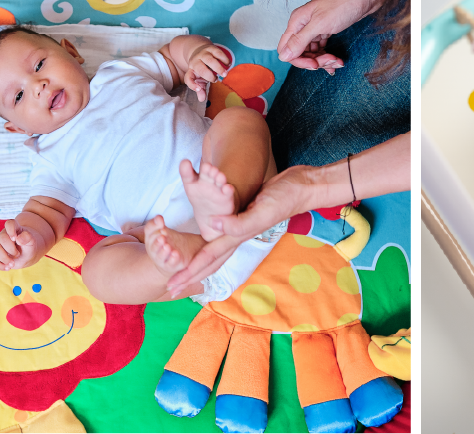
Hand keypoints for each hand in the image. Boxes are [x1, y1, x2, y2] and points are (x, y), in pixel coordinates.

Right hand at [0, 219, 38, 270]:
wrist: (26, 255)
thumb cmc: (29, 246)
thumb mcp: (32, 242)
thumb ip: (28, 238)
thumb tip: (19, 238)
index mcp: (14, 228)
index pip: (9, 223)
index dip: (11, 230)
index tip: (15, 238)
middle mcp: (4, 235)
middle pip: (2, 239)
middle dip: (10, 249)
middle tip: (18, 254)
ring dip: (4, 258)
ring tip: (13, 264)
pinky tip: (7, 268)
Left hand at [165, 165, 318, 297]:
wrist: (303, 186)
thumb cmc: (284, 198)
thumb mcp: (260, 211)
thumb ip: (237, 222)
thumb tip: (212, 226)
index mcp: (238, 236)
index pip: (208, 258)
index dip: (188, 272)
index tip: (171, 286)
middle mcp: (237, 234)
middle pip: (209, 259)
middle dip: (189, 273)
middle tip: (170, 287)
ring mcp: (241, 225)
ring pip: (214, 248)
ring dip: (198, 260)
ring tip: (184, 268)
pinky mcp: (243, 214)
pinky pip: (221, 232)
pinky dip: (210, 241)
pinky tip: (207, 241)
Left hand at [184, 44, 229, 101]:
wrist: (199, 51)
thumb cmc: (201, 69)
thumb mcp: (200, 80)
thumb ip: (201, 90)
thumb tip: (201, 99)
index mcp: (191, 71)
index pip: (188, 78)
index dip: (192, 85)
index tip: (199, 89)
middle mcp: (196, 62)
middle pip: (200, 69)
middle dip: (209, 75)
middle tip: (216, 80)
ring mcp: (203, 54)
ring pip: (210, 60)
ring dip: (219, 68)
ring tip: (225, 73)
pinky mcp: (211, 48)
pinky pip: (218, 53)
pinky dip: (224, 59)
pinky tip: (228, 64)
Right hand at [277, 0, 381, 72]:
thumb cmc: (342, 4)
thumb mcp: (319, 24)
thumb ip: (300, 40)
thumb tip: (283, 56)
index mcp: (297, 22)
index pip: (286, 49)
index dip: (299, 61)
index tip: (315, 65)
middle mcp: (303, 26)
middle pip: (300, 53)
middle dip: (315, 61)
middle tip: (331, 61)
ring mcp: (314, 29)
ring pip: (312, 53)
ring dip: (324, 61)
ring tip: (338, 61)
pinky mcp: (325, 31)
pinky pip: (321, 49)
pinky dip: (328, 57)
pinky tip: (337, 61)